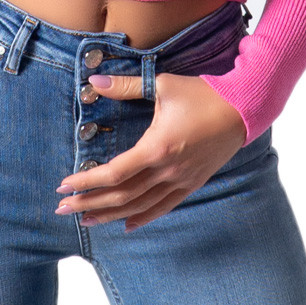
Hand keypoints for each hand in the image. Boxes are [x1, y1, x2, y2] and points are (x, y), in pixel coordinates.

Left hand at [55, 72, 246, 232]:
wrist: (243, 108)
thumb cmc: (202, 94)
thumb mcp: (163, 85)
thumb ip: (126, 86)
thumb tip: (94, 80)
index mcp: (157, 148)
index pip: (114, 173)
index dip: (86, 182)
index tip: (64, 185)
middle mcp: (167, 170)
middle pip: (122, 195)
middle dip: (90, 203)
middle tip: (62, 209)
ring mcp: (181, 180)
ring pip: (140, 206)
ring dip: (110, 214)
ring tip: (85, 219)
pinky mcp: (192, 183)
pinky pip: (164, 207)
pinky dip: (142, 218)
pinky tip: (125, 224)